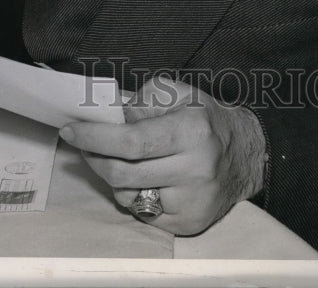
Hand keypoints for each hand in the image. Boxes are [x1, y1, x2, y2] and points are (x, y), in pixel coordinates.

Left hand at [59, 78, 266, 234]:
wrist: (246, 154)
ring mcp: (191, 201)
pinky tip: (143, 180)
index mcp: (191, 131)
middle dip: (94, 158)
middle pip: (123, 173)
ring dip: (112, 178)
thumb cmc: (205, 119)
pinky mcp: (188, 223)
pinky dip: (134, 196)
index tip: (71, 130)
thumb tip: (107, 117)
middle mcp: (194, 169)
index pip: (131, 141)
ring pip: (128, 197)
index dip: (95, 137)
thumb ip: (141, 101)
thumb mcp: (178, 94)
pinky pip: (142, 214)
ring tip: (119, 159)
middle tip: (83, 145)